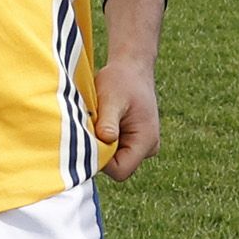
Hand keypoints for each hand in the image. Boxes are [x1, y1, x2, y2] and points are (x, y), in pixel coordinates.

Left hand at [96, 58, 160, 180]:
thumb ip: (108, 121)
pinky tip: (103, 121)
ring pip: (115, 159)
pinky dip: (105, 139)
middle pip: (118, 167)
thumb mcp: (111, 98)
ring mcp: (143, 145)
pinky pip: (115, 150)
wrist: (132, 67)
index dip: (101, 162)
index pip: (121, 171)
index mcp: (146, 141)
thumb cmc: (121, 80)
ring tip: (100, 120)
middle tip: (93, 127)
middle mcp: (148, 148)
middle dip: (101, 151)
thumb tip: (105, 140)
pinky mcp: (134, 140)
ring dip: (102, 144)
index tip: (89, 140)